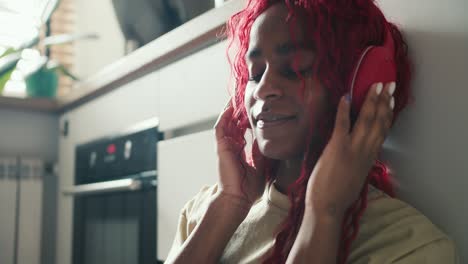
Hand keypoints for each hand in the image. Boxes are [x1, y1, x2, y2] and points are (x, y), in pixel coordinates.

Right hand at [214, 100, 265, 205]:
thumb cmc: (248, 188)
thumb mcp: (260, 165)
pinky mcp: (221, 147)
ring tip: (236, 97)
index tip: (252, 111)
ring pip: (226, 123)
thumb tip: (263, 137)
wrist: (238, 198)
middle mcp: (231, 147)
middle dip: (237, 112)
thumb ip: (259, 151)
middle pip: (232, 124)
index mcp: (238, 152)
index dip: (245, 120)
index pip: (241, 131)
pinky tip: (230, 107)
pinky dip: (224, 117)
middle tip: (243, 98)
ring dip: (230, 110)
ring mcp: (225, 146)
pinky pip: (220, 128)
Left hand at [305, 82, 394, 218]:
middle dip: (384, 101)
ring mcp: (352, 148)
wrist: (328, 206)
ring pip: (366, 120)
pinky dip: (344, 109)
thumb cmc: (339, 195)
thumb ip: (360, 162)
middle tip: (388, 85)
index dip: (388, 114)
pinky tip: (346, 96)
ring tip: (376, 86)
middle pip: (379, 122)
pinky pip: (342, 124)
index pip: (383, 132)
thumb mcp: (357, 177)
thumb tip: (359, 153)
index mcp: (370, 158)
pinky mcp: (337, 147)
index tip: (391, 101)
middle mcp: (365, 151)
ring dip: (372, 101)